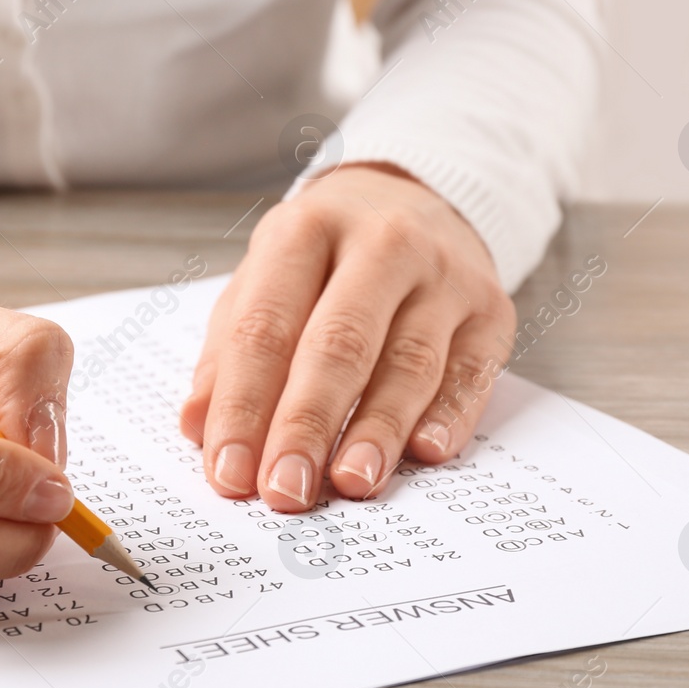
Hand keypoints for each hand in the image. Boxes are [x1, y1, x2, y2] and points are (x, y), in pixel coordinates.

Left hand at [181, 165, 515, 512]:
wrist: (418, 197)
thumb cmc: (326, 256)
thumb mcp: (266, 278)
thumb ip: (229, 351)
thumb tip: (197, 427)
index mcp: (305, 231)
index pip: (266, 328)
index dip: (243, 406)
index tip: (228, 472)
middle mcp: (380, 244)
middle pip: (338, 344)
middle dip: (307, 425)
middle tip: (285, 490)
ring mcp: (443, 275)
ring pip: (408, 361)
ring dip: (377, 430)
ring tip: (350, 483)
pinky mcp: (491, 309)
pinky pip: (471, 371)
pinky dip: (450, 415)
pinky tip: (425, 453)